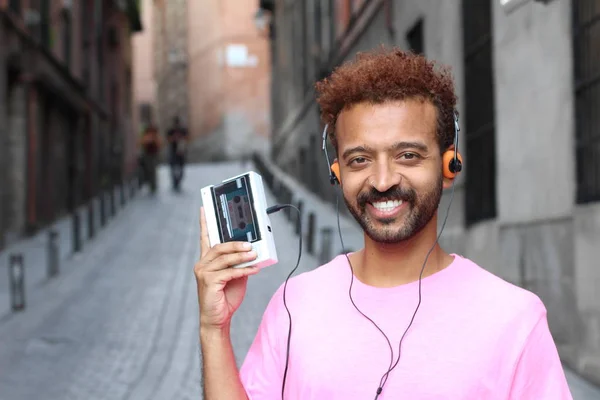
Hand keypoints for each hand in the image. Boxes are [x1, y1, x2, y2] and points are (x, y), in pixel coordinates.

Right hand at [194, 207, 259, 330]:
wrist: (217, 319)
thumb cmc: (225, 297)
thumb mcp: (236, 276)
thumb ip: (239, 263)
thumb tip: (251, 252)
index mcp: (207, 260)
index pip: (205, 238)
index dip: (204, 223)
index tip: (204, 208)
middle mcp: (202, 264)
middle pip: (219, 246)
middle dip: (236, 244)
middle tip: (250, 245)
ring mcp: (204, 273)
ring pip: (224, 258)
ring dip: (242, 256)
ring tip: (254, 255)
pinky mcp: (209, 282)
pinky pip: (229, 272)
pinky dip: (243, 270)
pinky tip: (253, 269)